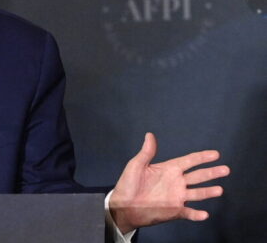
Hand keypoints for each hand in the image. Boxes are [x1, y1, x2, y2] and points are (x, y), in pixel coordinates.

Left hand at [109, 132, 229, 233]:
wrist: (124, 206)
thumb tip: (150, 135)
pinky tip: (204, 214)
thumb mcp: (136, 165)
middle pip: (198, 176)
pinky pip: (189, 212)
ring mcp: (177, 197)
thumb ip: (146, 152)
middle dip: (211, 173)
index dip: (202, 157)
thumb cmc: (128, 184)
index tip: (215, 154)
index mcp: (169, 169)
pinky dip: (196, 214)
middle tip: (226, 169)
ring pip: (197, 193)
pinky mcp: (175, 211)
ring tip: (219, 190)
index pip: (189, 161)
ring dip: (208, 192)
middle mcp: (176, 182)